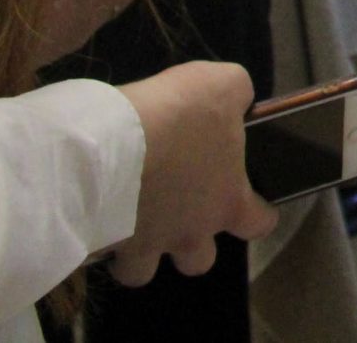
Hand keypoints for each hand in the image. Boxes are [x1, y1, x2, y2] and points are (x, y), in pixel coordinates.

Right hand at [111, 61, 276, 284]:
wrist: (111, 142)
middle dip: (191, 245)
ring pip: (145, 271)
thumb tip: (238, 99)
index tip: (250, 206)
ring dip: (141, 252)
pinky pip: (101, 257)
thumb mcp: (224, 85)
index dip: (258, 215)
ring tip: (131, 222)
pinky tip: (97, 217)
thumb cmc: (178, 115)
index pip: (259, 224)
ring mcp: (145, 246)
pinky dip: (100, 243)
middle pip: (199, 262)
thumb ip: (238, 95)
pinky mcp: (103, 246)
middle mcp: (190, 234)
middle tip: (179, 213)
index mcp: (227, 202)